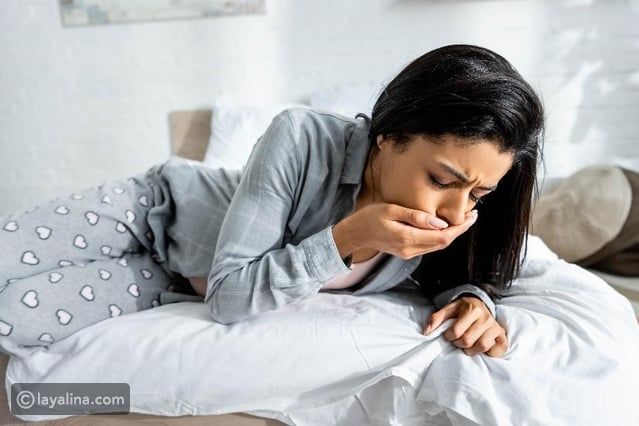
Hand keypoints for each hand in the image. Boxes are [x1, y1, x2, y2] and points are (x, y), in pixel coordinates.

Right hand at [337, 203, 478, 259]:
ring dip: (452, 234)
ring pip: (437, 246)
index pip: (443, 236)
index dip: (460, 228)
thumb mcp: (391, 210)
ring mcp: (409, 253)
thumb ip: (416, 216)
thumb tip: (440, 222)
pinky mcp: (406, 252)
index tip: (472, 216)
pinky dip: (440, 237)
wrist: (354, 235)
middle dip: (460, 230)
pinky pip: (429, 246)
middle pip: (443, 243)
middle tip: (473, 216)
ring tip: (463, 220)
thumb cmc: (370, 217)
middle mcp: (411, 249)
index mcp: (408, 238)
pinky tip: (444, 226)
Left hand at [423, 296, 508, 356]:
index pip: (456, 331)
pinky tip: (482, 348)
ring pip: (483, 346)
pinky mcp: (502, 335)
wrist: (480, 304)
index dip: (449, 336)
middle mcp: (485, 317)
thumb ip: (436, 319)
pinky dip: (490, 352)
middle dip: (459, 344)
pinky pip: (498, 349)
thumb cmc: (462, 310)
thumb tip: (426, 332)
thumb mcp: (448, 309)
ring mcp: (495, 327)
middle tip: (457, 341)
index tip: (449, 335)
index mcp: (472, 309)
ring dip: (472, 350)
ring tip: (468, 345)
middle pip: (468, 340)